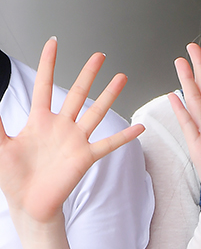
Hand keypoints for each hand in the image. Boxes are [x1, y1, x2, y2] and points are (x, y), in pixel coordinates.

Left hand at [0, 37, 139, 227]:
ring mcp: (75, 141)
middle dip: (88, 73)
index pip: (44, 85)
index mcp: (39, 121)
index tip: (53, 43)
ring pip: (95, 112)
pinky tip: (139, 128)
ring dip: (109, 95)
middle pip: (76, 93)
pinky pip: (108, 144)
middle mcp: (60, 127)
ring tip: (121, 77)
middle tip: (99, 55)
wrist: (29, 205)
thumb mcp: (0, 145)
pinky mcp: (85, 157)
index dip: (48, 63)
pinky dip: (124, 136)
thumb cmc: (14, 179)